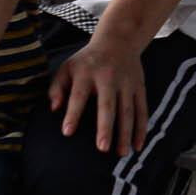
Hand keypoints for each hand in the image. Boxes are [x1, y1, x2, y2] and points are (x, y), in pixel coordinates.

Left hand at [51, 38, 149, 155]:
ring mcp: (126, 83)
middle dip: (105, 127)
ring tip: (121, 154)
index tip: (67, 132)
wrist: (119, 40)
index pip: (78, 95)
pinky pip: (142, 110)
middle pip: (107, 105)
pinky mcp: (139, 88)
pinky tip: (138, 146)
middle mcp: (107, 77)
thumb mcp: (67, 67)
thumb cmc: (87, 61)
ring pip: (128, 110)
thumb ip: (57, 87)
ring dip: (126, 133)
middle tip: (102, 148)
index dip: (73, 114)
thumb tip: (53, 109)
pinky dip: (141, 128)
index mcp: (86, 73)